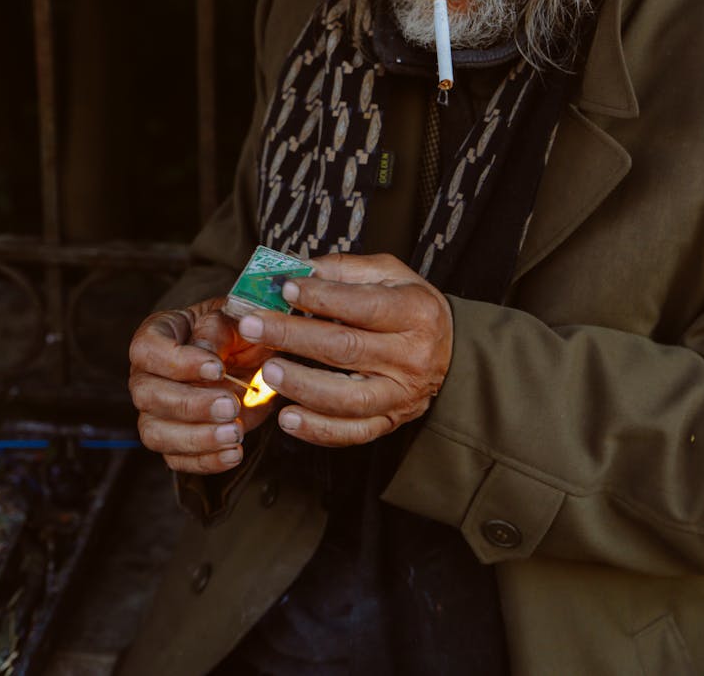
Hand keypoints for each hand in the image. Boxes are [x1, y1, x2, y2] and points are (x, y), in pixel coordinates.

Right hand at [128, 299, 275, 473]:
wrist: (252, 360)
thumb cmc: (237, 332)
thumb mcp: (233, 320)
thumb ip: (217, 329)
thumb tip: (205, 352)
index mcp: (157, 336)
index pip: (147, 349)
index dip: (178, 362)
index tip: (217, 368)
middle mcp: (146, 376)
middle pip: (147, 395)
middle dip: (190, 404)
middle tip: (230, 405)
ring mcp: (154, 412)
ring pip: (155, 433)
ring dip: (196, 437)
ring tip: (235, 433)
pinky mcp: (172, 442)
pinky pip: (177, 459)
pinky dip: (206, 461)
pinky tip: (234, 453)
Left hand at [236, 253, 452, 446]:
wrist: (450, 350)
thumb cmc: (410, 305)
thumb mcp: (389, 273)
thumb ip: (343, 270)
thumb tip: (297, 270)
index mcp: (415, 312)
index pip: (362, 306)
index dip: (321, 297)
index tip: (284, 288)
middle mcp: (412, 356)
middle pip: (346, 348)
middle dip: (293, 336)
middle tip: (253, 325)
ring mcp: (401, 394)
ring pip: (348, 398)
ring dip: (303, 385)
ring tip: (268, 371)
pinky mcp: (391, 421)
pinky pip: (353, 432)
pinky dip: (318, 429)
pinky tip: (288, 417)